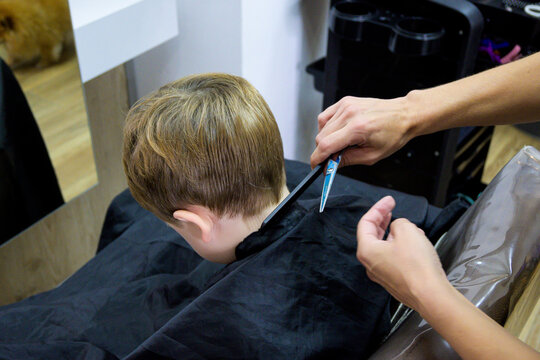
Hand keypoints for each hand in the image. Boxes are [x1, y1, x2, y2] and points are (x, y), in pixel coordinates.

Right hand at [310, 96, 415, 167]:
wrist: (404, 115)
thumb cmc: (393, 134)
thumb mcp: (372, 156)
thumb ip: (347, 160)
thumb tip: (329, 166)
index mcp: (357, 128)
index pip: (326, 145)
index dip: (317, 158)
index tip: (315, 166)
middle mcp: (349, 114)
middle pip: (321, 137)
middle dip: (323, 151)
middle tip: (334, 158)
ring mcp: (346, 105)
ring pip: (322, 128)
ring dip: (326, 139)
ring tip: (342, 143)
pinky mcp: (345, 101)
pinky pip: (326, 117)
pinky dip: (327, 127)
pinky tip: (338, 132)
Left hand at [356, 196, 448, 311]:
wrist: (430, 295)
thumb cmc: (417, 265)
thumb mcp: (407, 231)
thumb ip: (398, 223)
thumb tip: (398, 228)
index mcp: (367, 250)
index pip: (366, 223)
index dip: (378, 208)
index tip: (390, 201)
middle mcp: (370, 264)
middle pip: (372, 236)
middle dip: (382, 220)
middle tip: (390, 209)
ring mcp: (381, 274)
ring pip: (384, 247)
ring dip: (395, 234)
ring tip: (410, 227)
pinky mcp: (394, 281)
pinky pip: (393, 259)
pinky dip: (400, 247)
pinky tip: (414, 244)